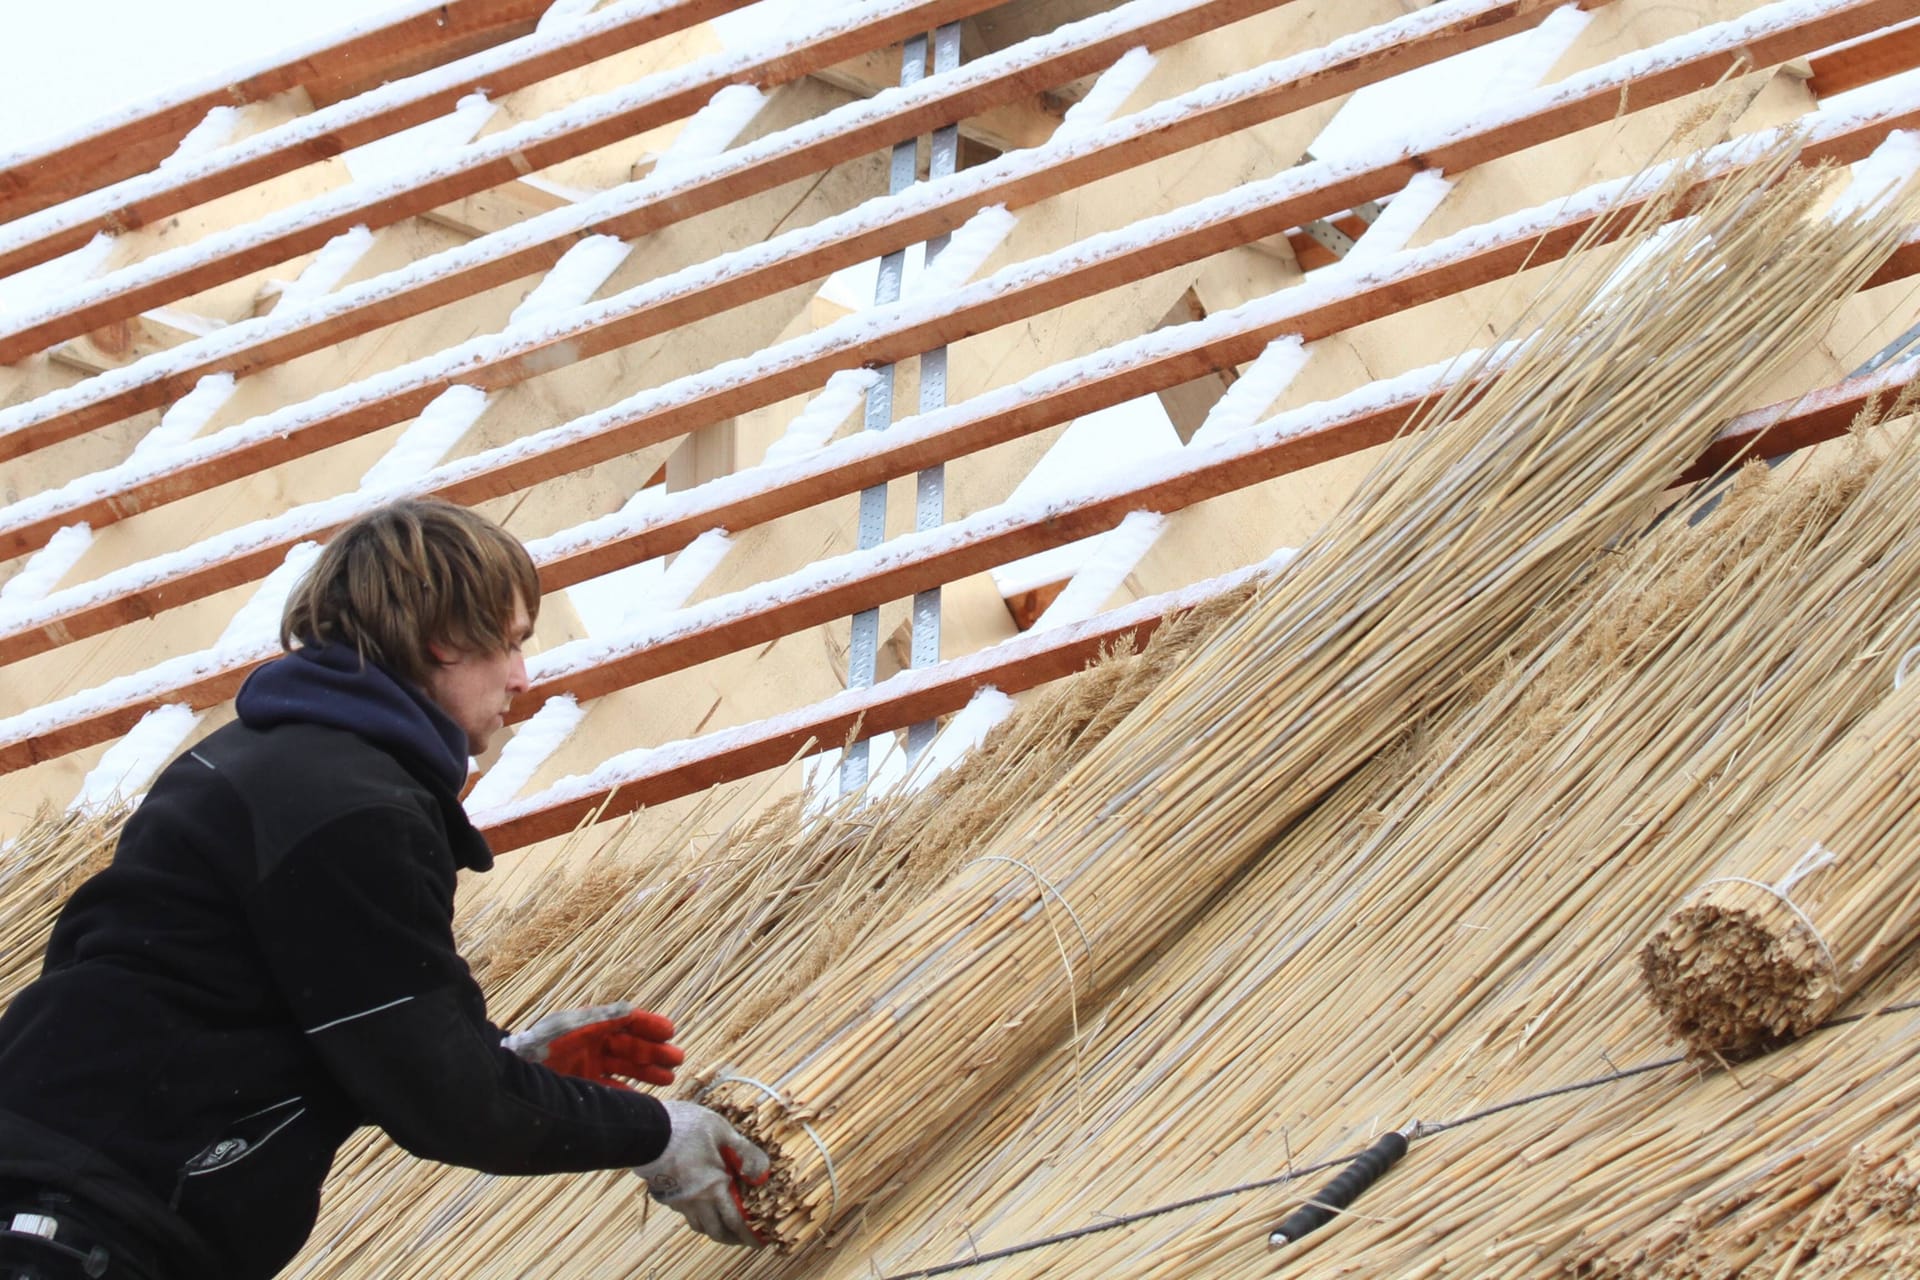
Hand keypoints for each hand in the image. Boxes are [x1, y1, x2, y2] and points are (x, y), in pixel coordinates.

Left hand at [504, 1001, 683, 1086]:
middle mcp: (589, 1045)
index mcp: (589, 1026)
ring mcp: (585, 1066)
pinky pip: (609, 1089)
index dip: (649, 1025)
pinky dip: (626, 1092)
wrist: (511, 1076)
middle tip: (678, 1059)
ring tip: (669, 1078)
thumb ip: (600, 1020)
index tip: (670, 1031)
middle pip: (629, 1046)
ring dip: (647, 1071)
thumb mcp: (570, 1028)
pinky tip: (642, 1098)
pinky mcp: (579, 1088)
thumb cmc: (539, 1047)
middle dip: (654, 1051)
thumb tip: (630, 1010)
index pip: (625, 1021)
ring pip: (624, 1068)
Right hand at [634, 1101, 770, 1246]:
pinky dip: (697, 1215)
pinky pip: (684, 1213)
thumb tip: (764, 1172)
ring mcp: (679, 1200)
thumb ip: (745, 1153)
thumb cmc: (687, 1127)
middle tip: (744, 1238)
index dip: (750, 1236)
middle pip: (717, 1231)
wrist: (647, 1129)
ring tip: (724, 1225)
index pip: (736, 1222)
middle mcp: (697, 1200)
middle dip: (733, 1239)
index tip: (760, 1242)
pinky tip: (701, 1205)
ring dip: (714, 1229)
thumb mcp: (723, 1132)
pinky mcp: (664, 1195)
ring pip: (698, 1225)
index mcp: (715, 1187)